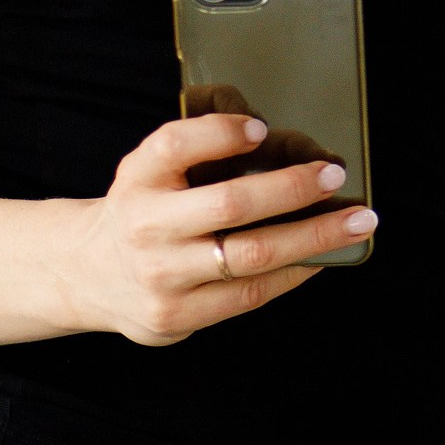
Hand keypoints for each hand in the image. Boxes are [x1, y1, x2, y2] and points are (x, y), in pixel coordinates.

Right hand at [73, 109, 375, 344]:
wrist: (89, 273)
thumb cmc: (142, 209)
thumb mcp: (150, 169)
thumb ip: (197, 150)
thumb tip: (275, 141)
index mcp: (138, 179)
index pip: (174, 146)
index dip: (218, 133)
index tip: (261, 128)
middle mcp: (145, 227)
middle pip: (229, 204)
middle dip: (291, 188)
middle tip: (334, 175)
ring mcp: (161, 277)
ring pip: (250, 256)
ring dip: (313, 237)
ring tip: (356, 223)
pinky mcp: (177, 316)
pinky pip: (248, 294)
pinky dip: (292, 273)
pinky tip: (320, 258)